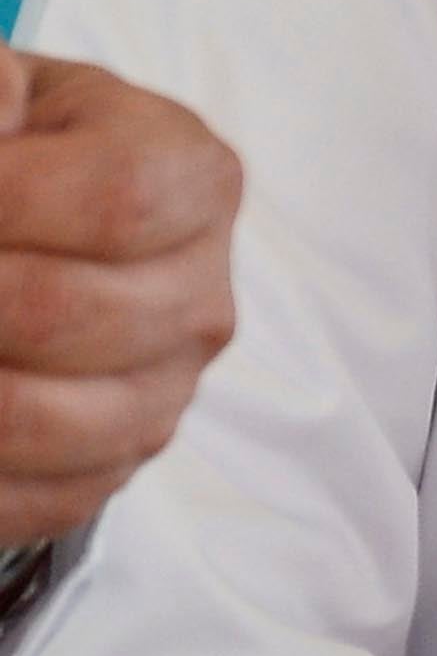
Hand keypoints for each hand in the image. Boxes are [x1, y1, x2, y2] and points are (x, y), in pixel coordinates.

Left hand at [0, 49, 241, 548]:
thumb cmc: (1, 157)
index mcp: (190, 176)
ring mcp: (162, 392)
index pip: (118, 197)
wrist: (11, 227)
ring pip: (44, 420)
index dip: (6, 198)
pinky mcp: (111, 469)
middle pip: (66, 314)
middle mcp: (198, 293)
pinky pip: (33, 497)